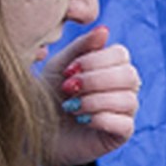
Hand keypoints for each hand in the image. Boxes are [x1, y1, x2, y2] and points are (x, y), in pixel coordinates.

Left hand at [42, 25, 140, 165]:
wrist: (36, 131)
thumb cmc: (49, 96)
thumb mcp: (60, 65)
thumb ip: (82, 46)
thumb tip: (105, 30)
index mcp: (112, 68)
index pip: (121, 54)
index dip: (95, 60)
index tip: (69, 71)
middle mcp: (124, 89)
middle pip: (129, 75)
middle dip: (95, 80)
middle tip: (68, 88)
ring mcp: (125, 112)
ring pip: (128, 99)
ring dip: (94, 101)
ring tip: (71, 107)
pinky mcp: (121, 135)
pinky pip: (124, 123)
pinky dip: (100, 119)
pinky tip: (82, 120)